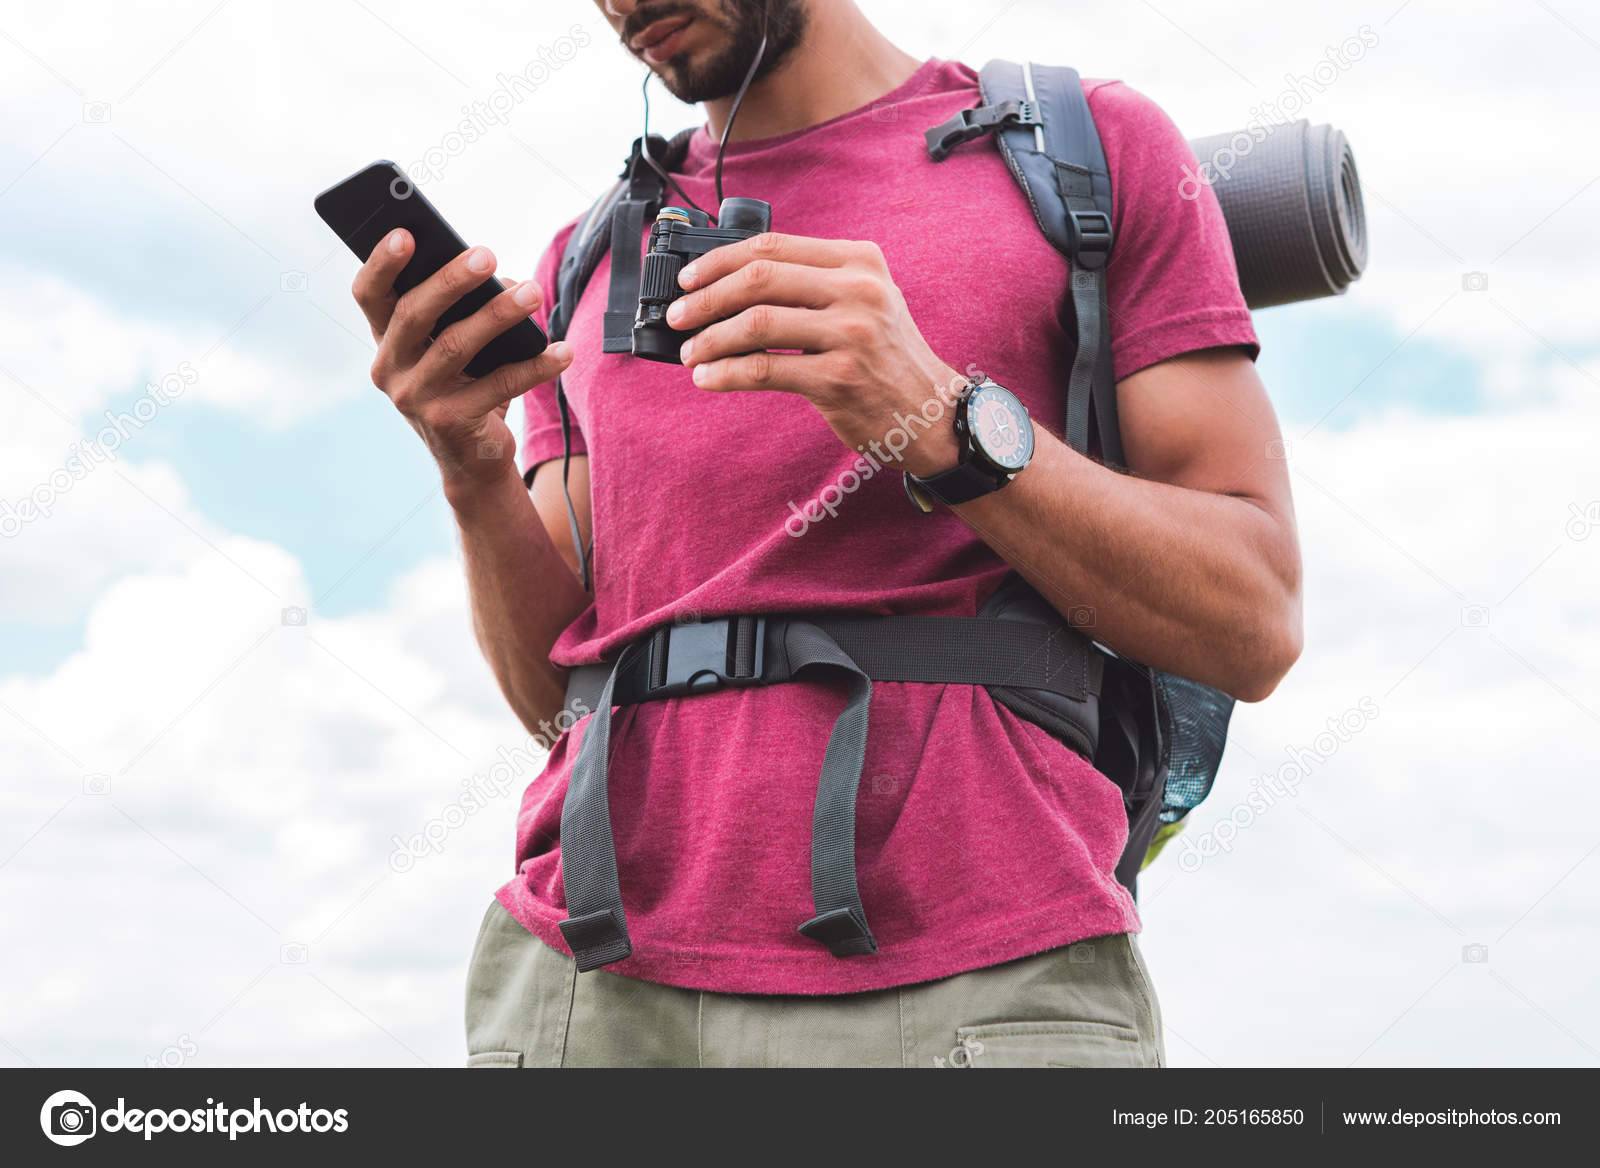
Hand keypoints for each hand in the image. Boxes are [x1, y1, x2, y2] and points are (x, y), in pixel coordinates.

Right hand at [352, 229, 572, 498]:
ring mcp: (416, 399)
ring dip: (499, 315)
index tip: (405, 233)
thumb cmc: (466, 385)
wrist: (471, 459)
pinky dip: (535, 366)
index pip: (369, 295)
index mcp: (386, 340)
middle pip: (414, 314)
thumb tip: (507, 282)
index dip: (381, 263)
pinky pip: (499, 385)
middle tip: (486, 254)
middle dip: (451, 280)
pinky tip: (562, 350)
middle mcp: (390, 369)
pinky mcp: (451, 423)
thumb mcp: (459, 345)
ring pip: (456, 346)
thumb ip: (469, 309)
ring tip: (535, 293)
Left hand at [666, 233, 965, 476]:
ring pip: (756, 323)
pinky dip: (726, 373)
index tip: (688, 279)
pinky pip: (764, 369)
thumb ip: (813, 284)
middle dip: (706, 298)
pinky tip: (708, 378)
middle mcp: (858, 290)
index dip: (719, 261)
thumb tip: (730, 284)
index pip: (773, 246)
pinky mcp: (840, 378)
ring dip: (710, 338)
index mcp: (859, 261)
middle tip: (678, 316)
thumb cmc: (887, 359)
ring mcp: (852, 334)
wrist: (932, 413)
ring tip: (690, 353)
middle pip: (759, 279)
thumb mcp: (864, 301)